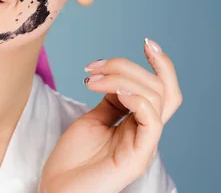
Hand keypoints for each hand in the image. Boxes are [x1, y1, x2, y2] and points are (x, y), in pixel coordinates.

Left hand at [40, 39, 181, 192]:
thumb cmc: (72, 161)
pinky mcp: (138, 157)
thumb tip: (119, 78)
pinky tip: (113, 91)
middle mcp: (146, 133)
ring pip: (157, 98)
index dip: (161, 64)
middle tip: (94, 66)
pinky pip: (152, 121)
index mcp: (138, 124)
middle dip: (128, 65)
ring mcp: (144, 146)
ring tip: (91, 79)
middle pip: (161, 88)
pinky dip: (135, 98)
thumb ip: (111, 100)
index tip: (145, 42)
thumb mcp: (93, 119)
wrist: (57, 191)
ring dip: (123, 78)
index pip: (163, 90)